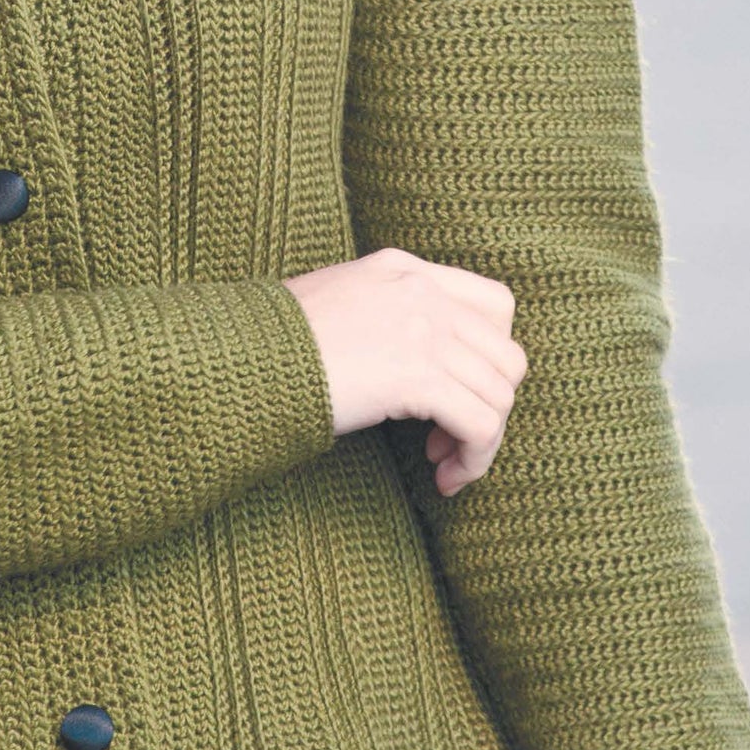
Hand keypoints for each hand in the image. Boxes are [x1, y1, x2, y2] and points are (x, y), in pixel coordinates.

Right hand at [282, 246, 526, 496]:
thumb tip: (426, 362)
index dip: (491, 359)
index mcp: (404, 269)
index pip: (494, 304)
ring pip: (500, 396)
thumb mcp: (338, 305)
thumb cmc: (275, 345)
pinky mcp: (417, 375)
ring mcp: (423, 330)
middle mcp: (422, 292)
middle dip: (490, 406)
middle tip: (448, 440)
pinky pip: (480, 426)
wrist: (242, 359)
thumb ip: (387, 315)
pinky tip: (442, 480)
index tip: (457, 394)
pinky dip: (474, 461)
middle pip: (507, 355)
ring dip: (482, 442)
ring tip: (442, 465)